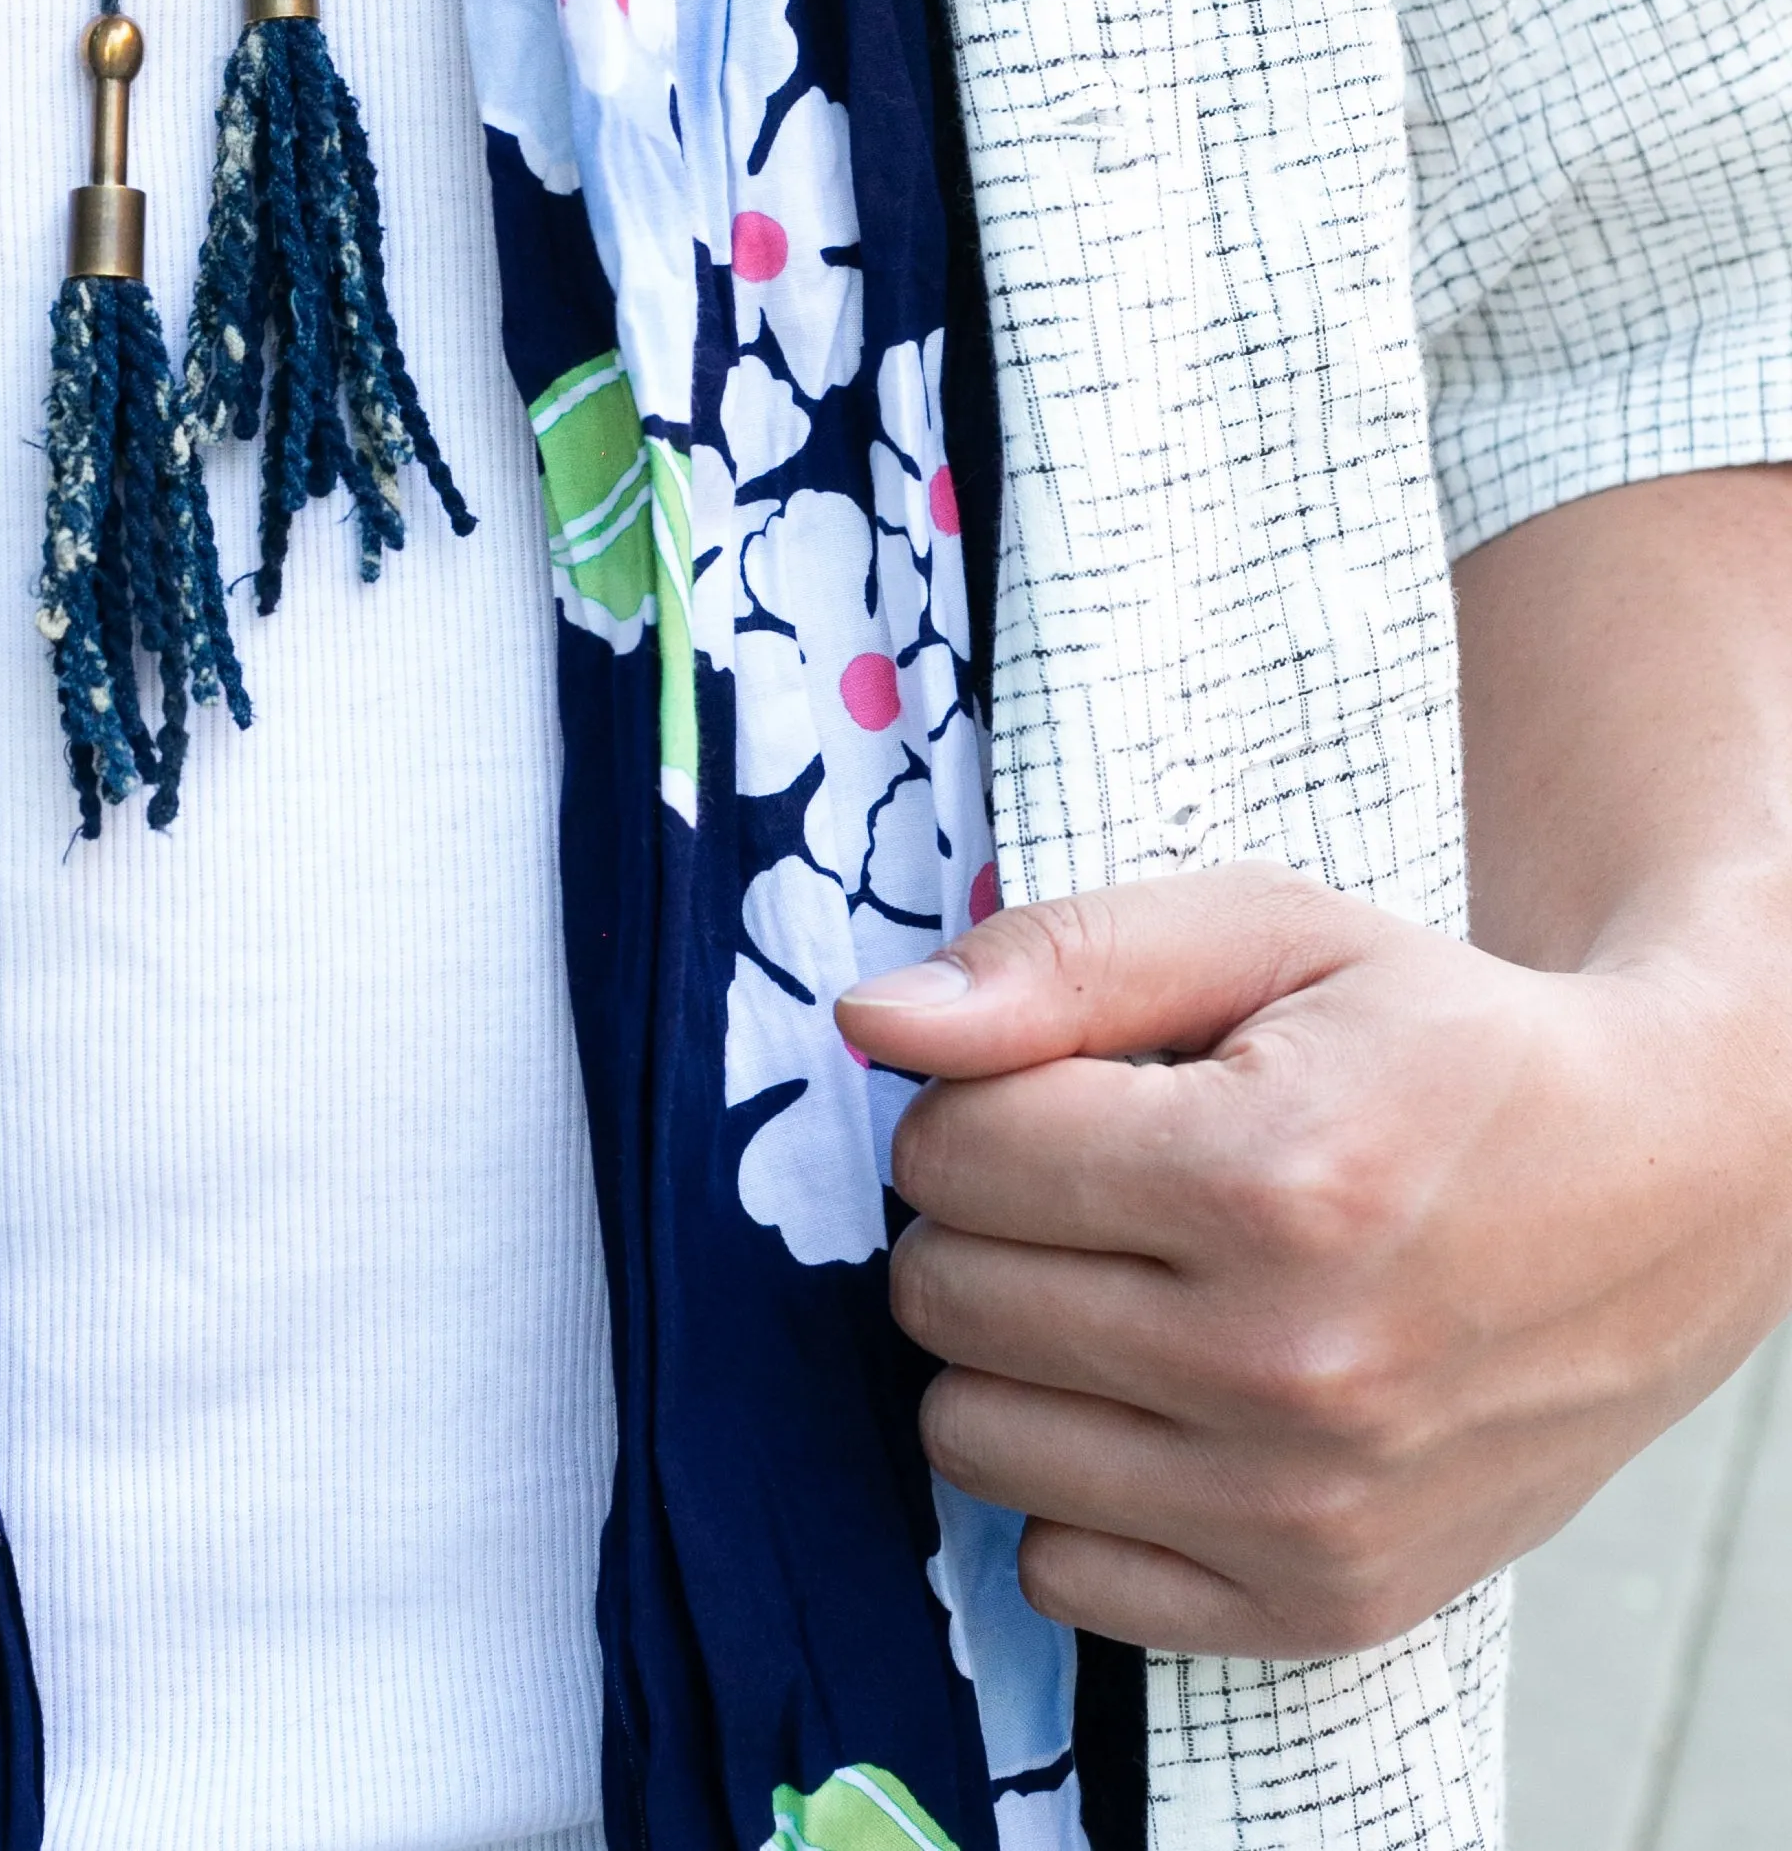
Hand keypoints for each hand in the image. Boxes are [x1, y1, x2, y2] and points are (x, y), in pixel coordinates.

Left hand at [836, 868, 1791, 1658]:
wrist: (1662, 1190)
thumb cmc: (1440, 1043)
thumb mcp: (1266, 931)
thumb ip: (1058, 961)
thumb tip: (873, 1022)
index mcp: (1271, 1179)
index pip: (954, 1152)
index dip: (975, 1099)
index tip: (1061, 1088)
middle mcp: (1289, 1366)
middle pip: (945, 1293)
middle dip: (983, 1216)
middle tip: (1094, 1180)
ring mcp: (1308, 1508)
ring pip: (971, 1436)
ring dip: (1013, 1346)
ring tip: (1126, 1279)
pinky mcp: (1326, 1604)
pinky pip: (1061, 1574)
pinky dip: (1079, 1481)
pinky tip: (1164, 1396)